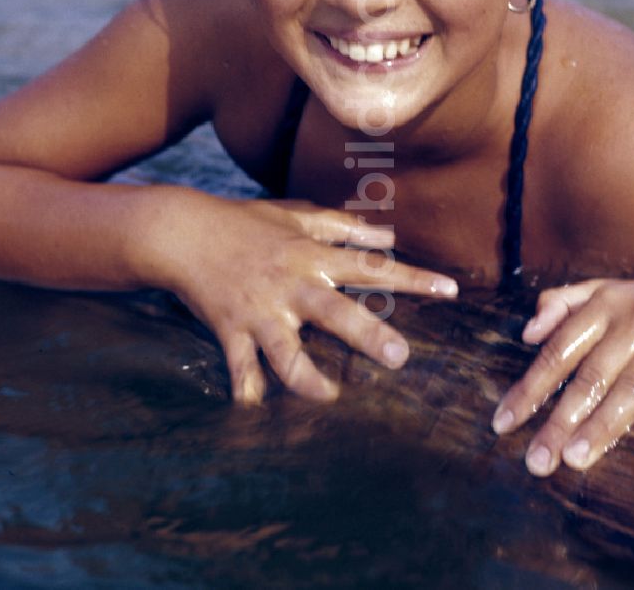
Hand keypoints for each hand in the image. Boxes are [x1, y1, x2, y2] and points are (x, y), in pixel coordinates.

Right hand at [159, 196, 457, 403]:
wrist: (183, 231)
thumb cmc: (245, 222)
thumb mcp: (297, 217)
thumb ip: (344, 226)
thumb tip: (388, 234)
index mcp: (311, 256)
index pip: (371, 267)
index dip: (412, 278)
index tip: (449, 290)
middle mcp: (291, 285)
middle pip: (336, 312)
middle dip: (368, 335)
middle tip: (401, 358)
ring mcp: (260, 311)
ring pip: (287, 351)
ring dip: (307, 378)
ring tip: (329, 398)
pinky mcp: (230, 330)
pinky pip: (240, 368)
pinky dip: (248, 393)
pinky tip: (257, 417)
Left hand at [492, 264, 633, 474]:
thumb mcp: (611, 290)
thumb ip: (565, 303)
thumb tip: (528, 332)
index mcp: (605, 305)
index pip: (558, 351)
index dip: (529, 388)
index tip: (503, 424)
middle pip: (590, 375)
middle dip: (559, 420)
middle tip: (536, 461)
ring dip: (605, 423)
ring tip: (577, 459)